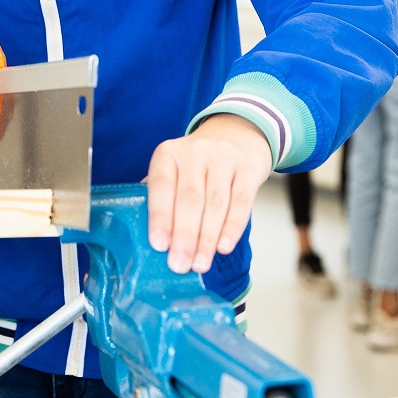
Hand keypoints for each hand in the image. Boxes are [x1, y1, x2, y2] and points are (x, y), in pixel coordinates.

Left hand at [147, 114, 271, 274]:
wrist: (237, 134)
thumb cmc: (199, 162)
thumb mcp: (174, 167)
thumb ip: (162, 196)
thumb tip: (150, 239)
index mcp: (168, 154)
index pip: (161, 186)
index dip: (160, 217)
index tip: (160, 245)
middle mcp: (194, 152)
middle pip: (189, 199)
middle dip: (184, 236)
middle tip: (179, 264)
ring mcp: (223, 158)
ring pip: (215, 204)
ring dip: (207, 239)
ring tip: (200, 264)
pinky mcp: (248, 168)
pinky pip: (241, 202)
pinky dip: (232, 228)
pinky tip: (223, 246)